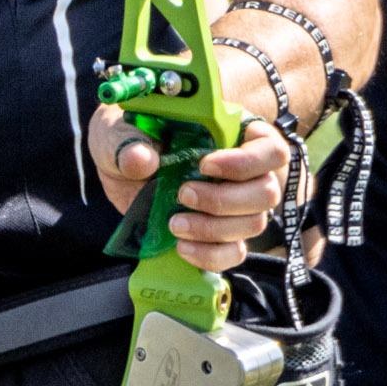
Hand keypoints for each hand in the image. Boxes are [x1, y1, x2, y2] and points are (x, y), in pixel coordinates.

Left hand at [87, 103, 287, 273]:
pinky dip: (211, 254)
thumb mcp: (119, 131)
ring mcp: (237, 204)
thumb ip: (128, 142)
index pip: (270, 149)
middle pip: (267, 192)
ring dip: (214, 229)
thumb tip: (141, 159)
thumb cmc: (128, 136)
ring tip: (175, 223)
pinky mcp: (222, 233)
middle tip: (183, 194)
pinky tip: (182, 247)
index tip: (205, 165)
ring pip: (254, 224)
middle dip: (225, 200)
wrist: (116, 167)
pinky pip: (235, 252)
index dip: (246, 161)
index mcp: (232, 133)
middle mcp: (244, 170)